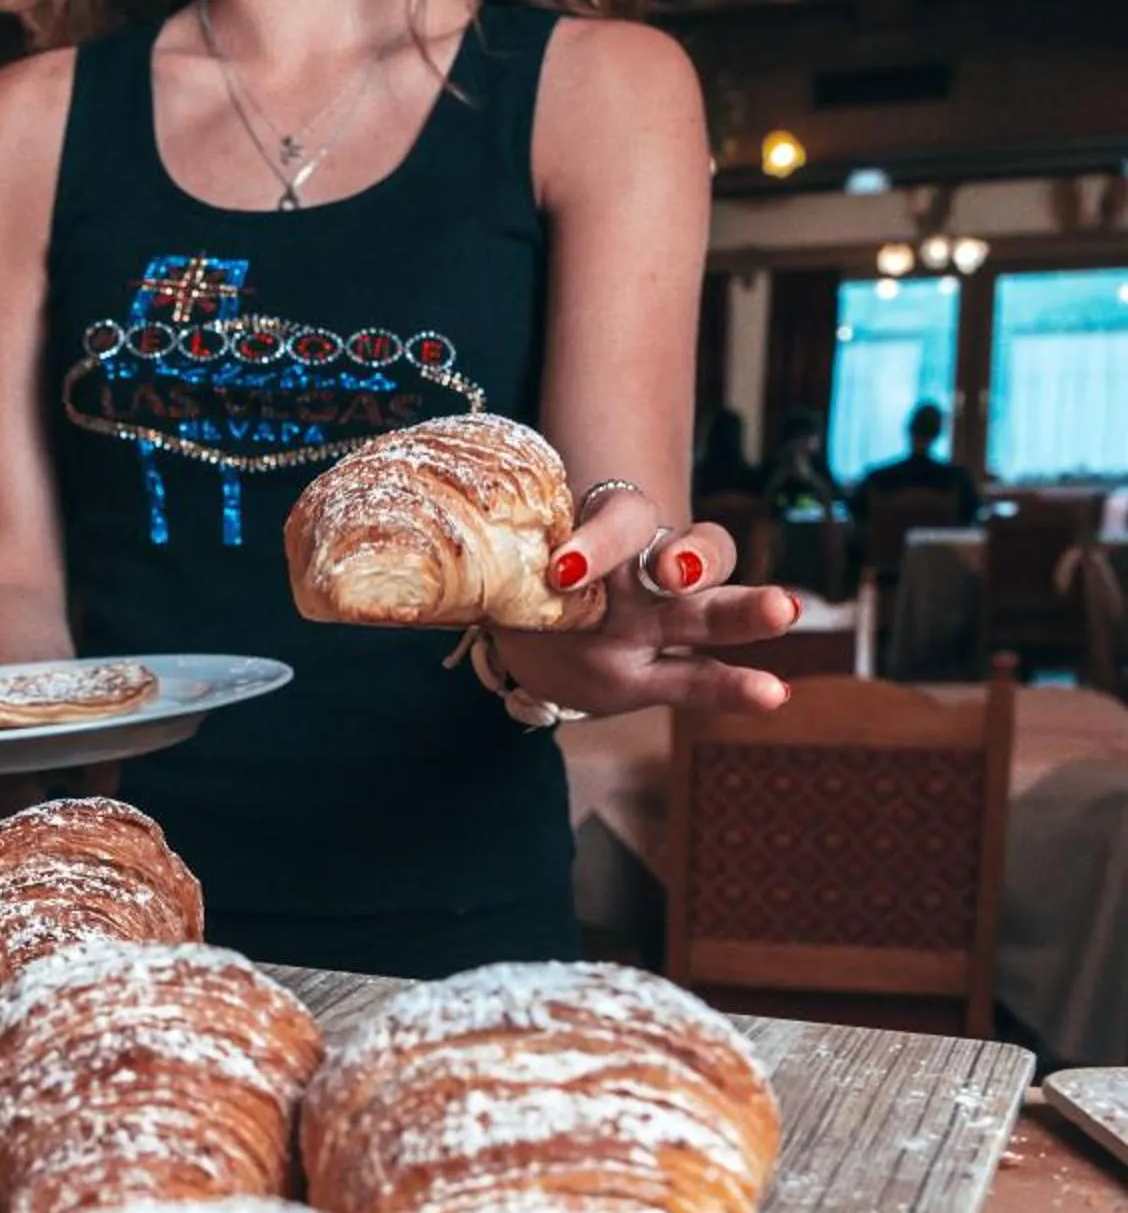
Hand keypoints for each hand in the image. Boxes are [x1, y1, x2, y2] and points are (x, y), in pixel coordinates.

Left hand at [495, 491, 798, 716]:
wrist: (530, 625)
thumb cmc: (523, 570)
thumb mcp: (511, 548)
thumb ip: (501, 542)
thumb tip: (430, 534)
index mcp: (605, 527)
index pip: (617, 516)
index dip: (596, 539)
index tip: (565, 568)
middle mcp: (641, 569)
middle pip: (679, 549)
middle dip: (688, 557)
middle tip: (681, 570)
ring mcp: (658, 619)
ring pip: (706, 609)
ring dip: (743, 610)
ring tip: (782, 610)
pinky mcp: (658, 671)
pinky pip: (698, 678)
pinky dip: (733, 686)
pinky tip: (773, 695)